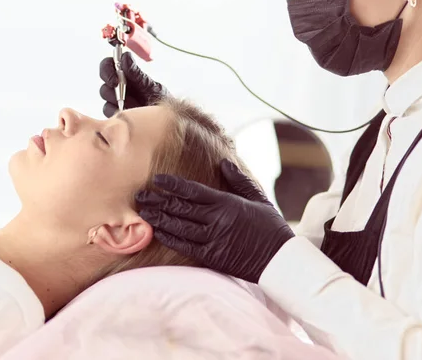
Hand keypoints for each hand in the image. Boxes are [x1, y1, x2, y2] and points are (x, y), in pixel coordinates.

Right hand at [99, 52, 167, 117]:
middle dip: (110, 80)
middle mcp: (119, 84)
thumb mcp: (151, 86)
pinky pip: (108, 109)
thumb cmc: (159, 101)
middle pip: (104, 76)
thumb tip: (125, 57)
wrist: (164, 122)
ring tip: (133, 104)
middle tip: (119, 87)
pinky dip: (117, 111)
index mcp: (128, 74)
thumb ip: (137, 74)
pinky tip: (129, 113)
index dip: (109, 66)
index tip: (116, 74)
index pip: (111, 63)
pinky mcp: (113, 113)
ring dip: (116, 96)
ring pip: (105, 92)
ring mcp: (115, 98)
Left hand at [136, 159, 293, 283]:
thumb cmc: (271, 227)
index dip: (172, 184)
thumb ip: (239, 180)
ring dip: (159, 218)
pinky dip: (169, 238)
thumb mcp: (258, 198)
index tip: (157, 179)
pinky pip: (185, 246)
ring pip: (178, 227)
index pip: (192, 190)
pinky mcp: (212, 256)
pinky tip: (157, 231)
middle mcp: (217, 220)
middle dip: (158, 200)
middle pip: (180, 207)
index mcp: (227, 203)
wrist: (281, 260)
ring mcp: (213, 239)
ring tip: (143, 212)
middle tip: (140, 195)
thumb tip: (224, 162)